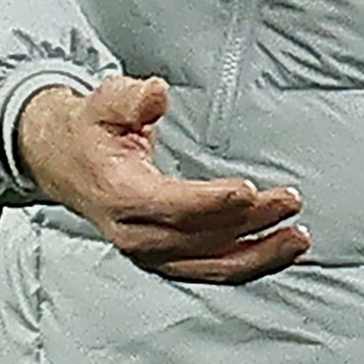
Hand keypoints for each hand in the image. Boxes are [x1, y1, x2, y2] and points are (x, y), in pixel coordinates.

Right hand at [16, 78, 306, 284]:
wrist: (66, 163)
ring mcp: (150, 253)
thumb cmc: (93, 130)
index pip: (169, 206)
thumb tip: (156, 93)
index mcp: (118, 194)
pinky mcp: (165, 260)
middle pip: (198, 237)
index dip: (210, 202)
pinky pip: (210, 269)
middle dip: (249, 223)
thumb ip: (132, 98)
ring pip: (209, 264)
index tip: (248, 190)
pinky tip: (278, 251)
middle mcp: (133, 233)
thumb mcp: (105, 102)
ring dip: (257, 255)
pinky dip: (247, 264)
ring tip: (297, 237)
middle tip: (288, 201)